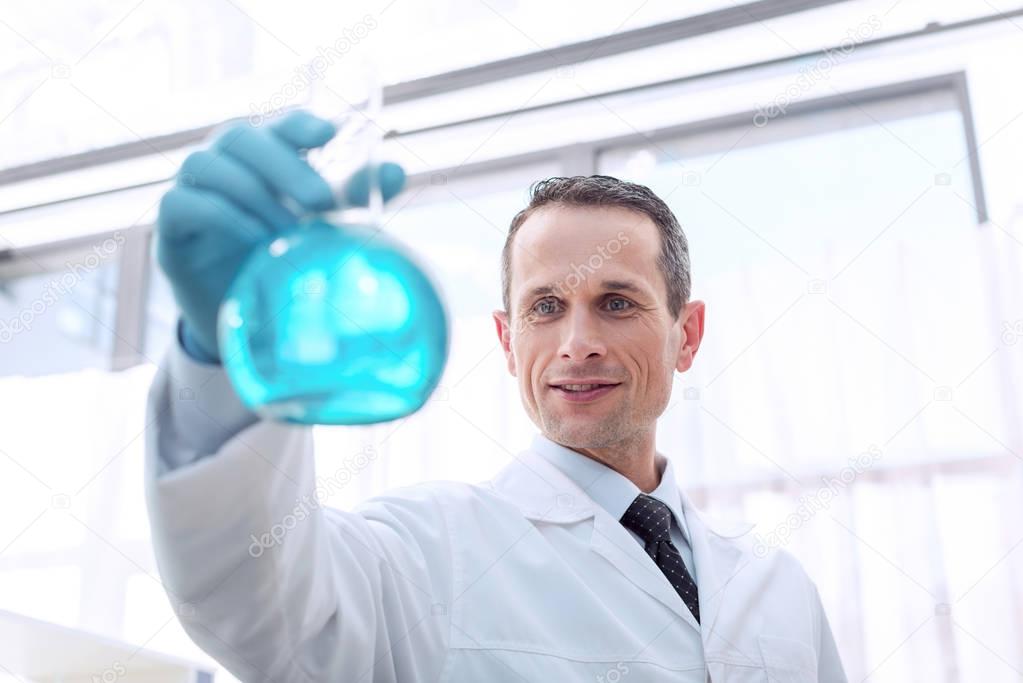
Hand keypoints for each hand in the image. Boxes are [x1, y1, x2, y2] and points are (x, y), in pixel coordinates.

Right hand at [155, 110, 405, 361]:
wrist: (244, 315)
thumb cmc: (284, 258)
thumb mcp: (325, 229)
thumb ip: (356, 199)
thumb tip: (395, 170)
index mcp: (264, 156)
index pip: (278, 125)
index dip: (301, 124)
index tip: (330, 134)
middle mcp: (224, 163)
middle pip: (240, 137)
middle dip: (283, 164)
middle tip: (321, 201)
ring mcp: (192, 191)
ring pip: (206, 164)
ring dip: (252, 193)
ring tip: (287, 230)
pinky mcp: (171, 227)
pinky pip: (182, 203)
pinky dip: (220, 215)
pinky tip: (253, 237)